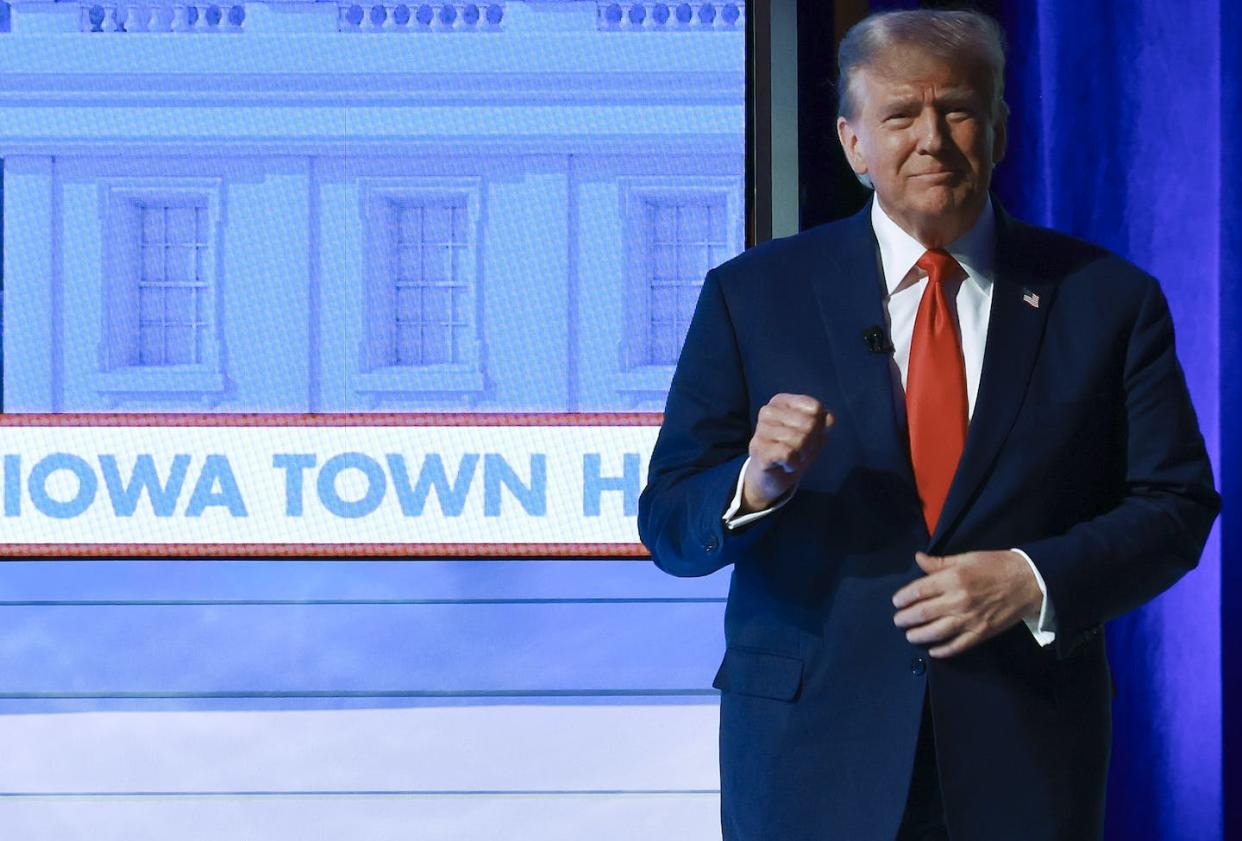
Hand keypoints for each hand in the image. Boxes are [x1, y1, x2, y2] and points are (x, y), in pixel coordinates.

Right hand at [741, 393, 833, 511]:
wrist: (773, 476)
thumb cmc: (793, 450)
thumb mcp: (813, 434)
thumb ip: (823, 422)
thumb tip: (830, 418)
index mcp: (780, 401)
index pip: (815, 408)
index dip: (819, 427)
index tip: (806, 435)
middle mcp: (768, 412)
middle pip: (809, 424)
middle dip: (811, 443)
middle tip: (798, 450)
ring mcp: (761, 430)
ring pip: (800, 440)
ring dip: (802, 455)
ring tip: (791, 458)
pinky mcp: (759, 450)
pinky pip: (789, 454)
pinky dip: (793, 464)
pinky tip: (784, 465)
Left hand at [892, 550, 1043, 657]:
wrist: (1029, 581)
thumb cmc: (995, 566)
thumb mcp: (966, 558)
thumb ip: (939, 563)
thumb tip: (917, 559)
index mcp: (953, 578)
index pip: (918, 591)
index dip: (903, 597)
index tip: (896, 601)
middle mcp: (958, 600)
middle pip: (922, 613)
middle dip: (905, 618)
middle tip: (898, 620)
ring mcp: (970, 619)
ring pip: (936, 632)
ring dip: (918, 635)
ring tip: (910, 635)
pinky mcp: (981, 633)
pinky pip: (957, 645)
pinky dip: (943, 651)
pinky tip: (933, 651)